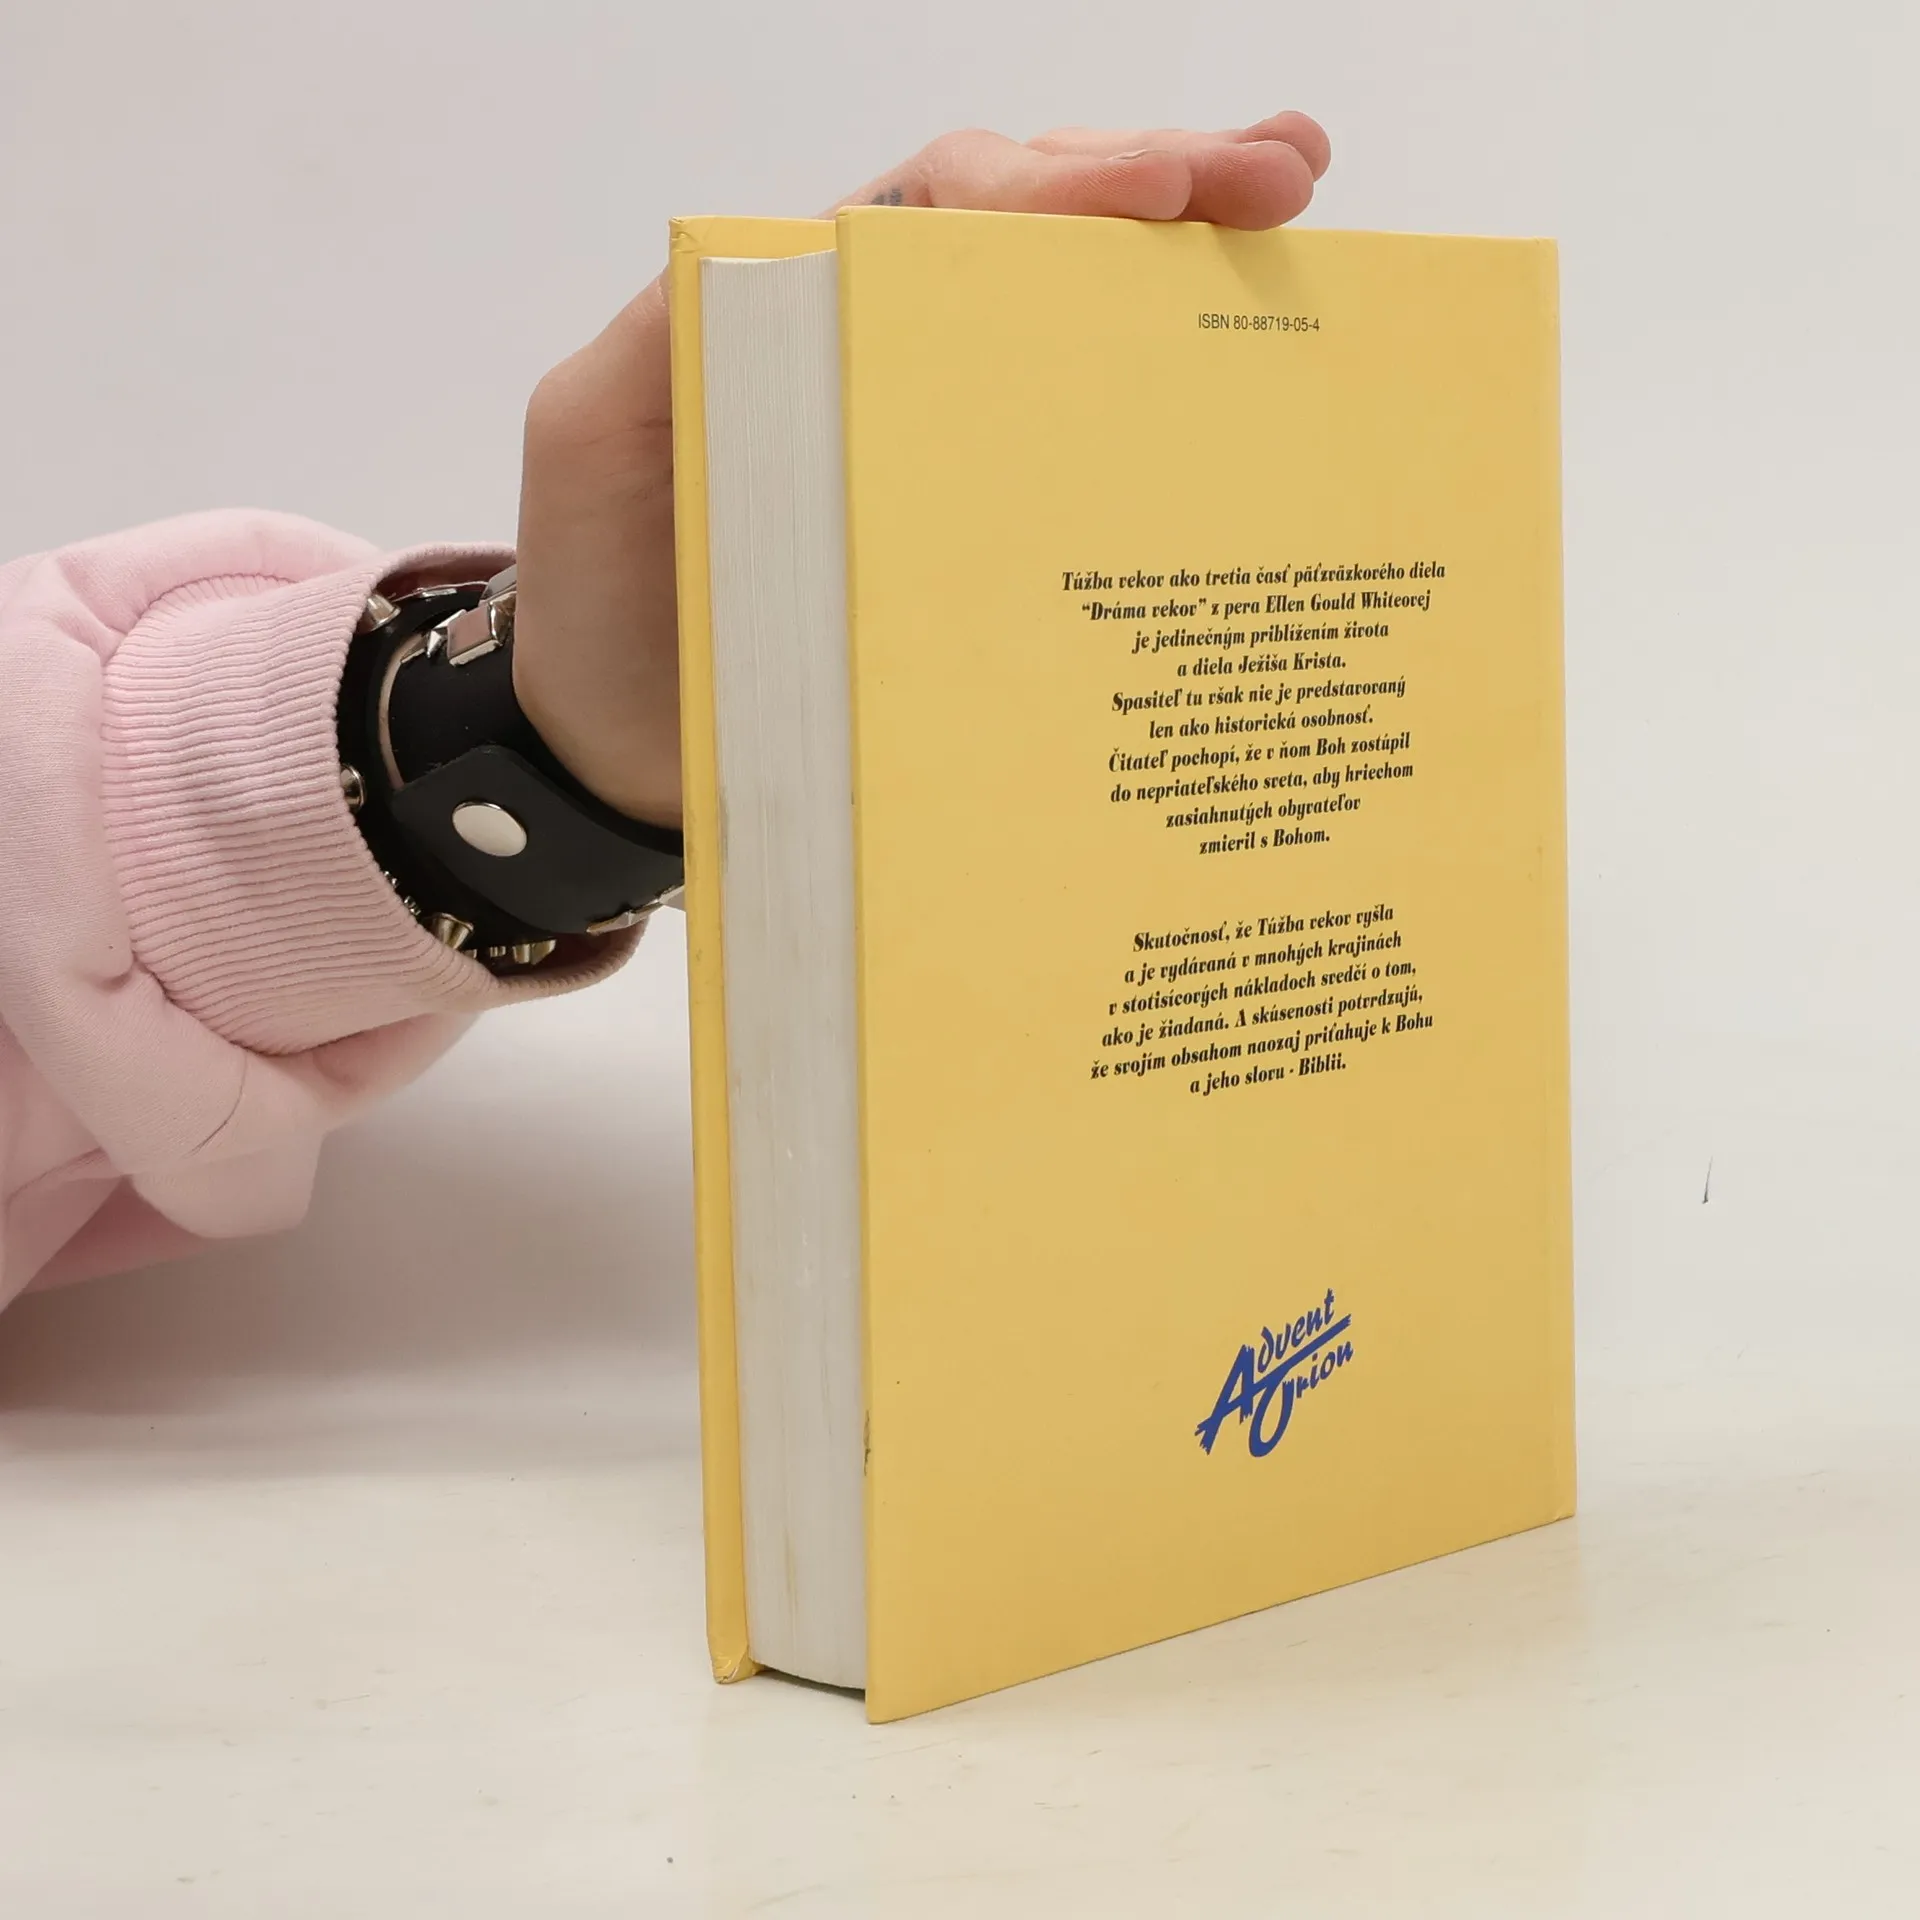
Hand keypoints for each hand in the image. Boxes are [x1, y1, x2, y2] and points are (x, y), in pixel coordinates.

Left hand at [512, 112, 1331, 826]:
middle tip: (1285, 177)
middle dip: (1165, 188)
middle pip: (1036, 240)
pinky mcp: (967, 550)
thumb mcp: (599, 435)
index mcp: (808, 315)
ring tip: (1295, 230)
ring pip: (1072, 332)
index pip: (946, 210)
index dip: (1059, 186)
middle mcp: (888, 362)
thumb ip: (678, 331)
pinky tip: (1247, 404)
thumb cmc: (597, 600)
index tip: (1170, 188)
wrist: (606, 754)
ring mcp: (937, 453)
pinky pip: (1071, 467)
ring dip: (1184, 280)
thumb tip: (812, 252)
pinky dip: (1160, 423)